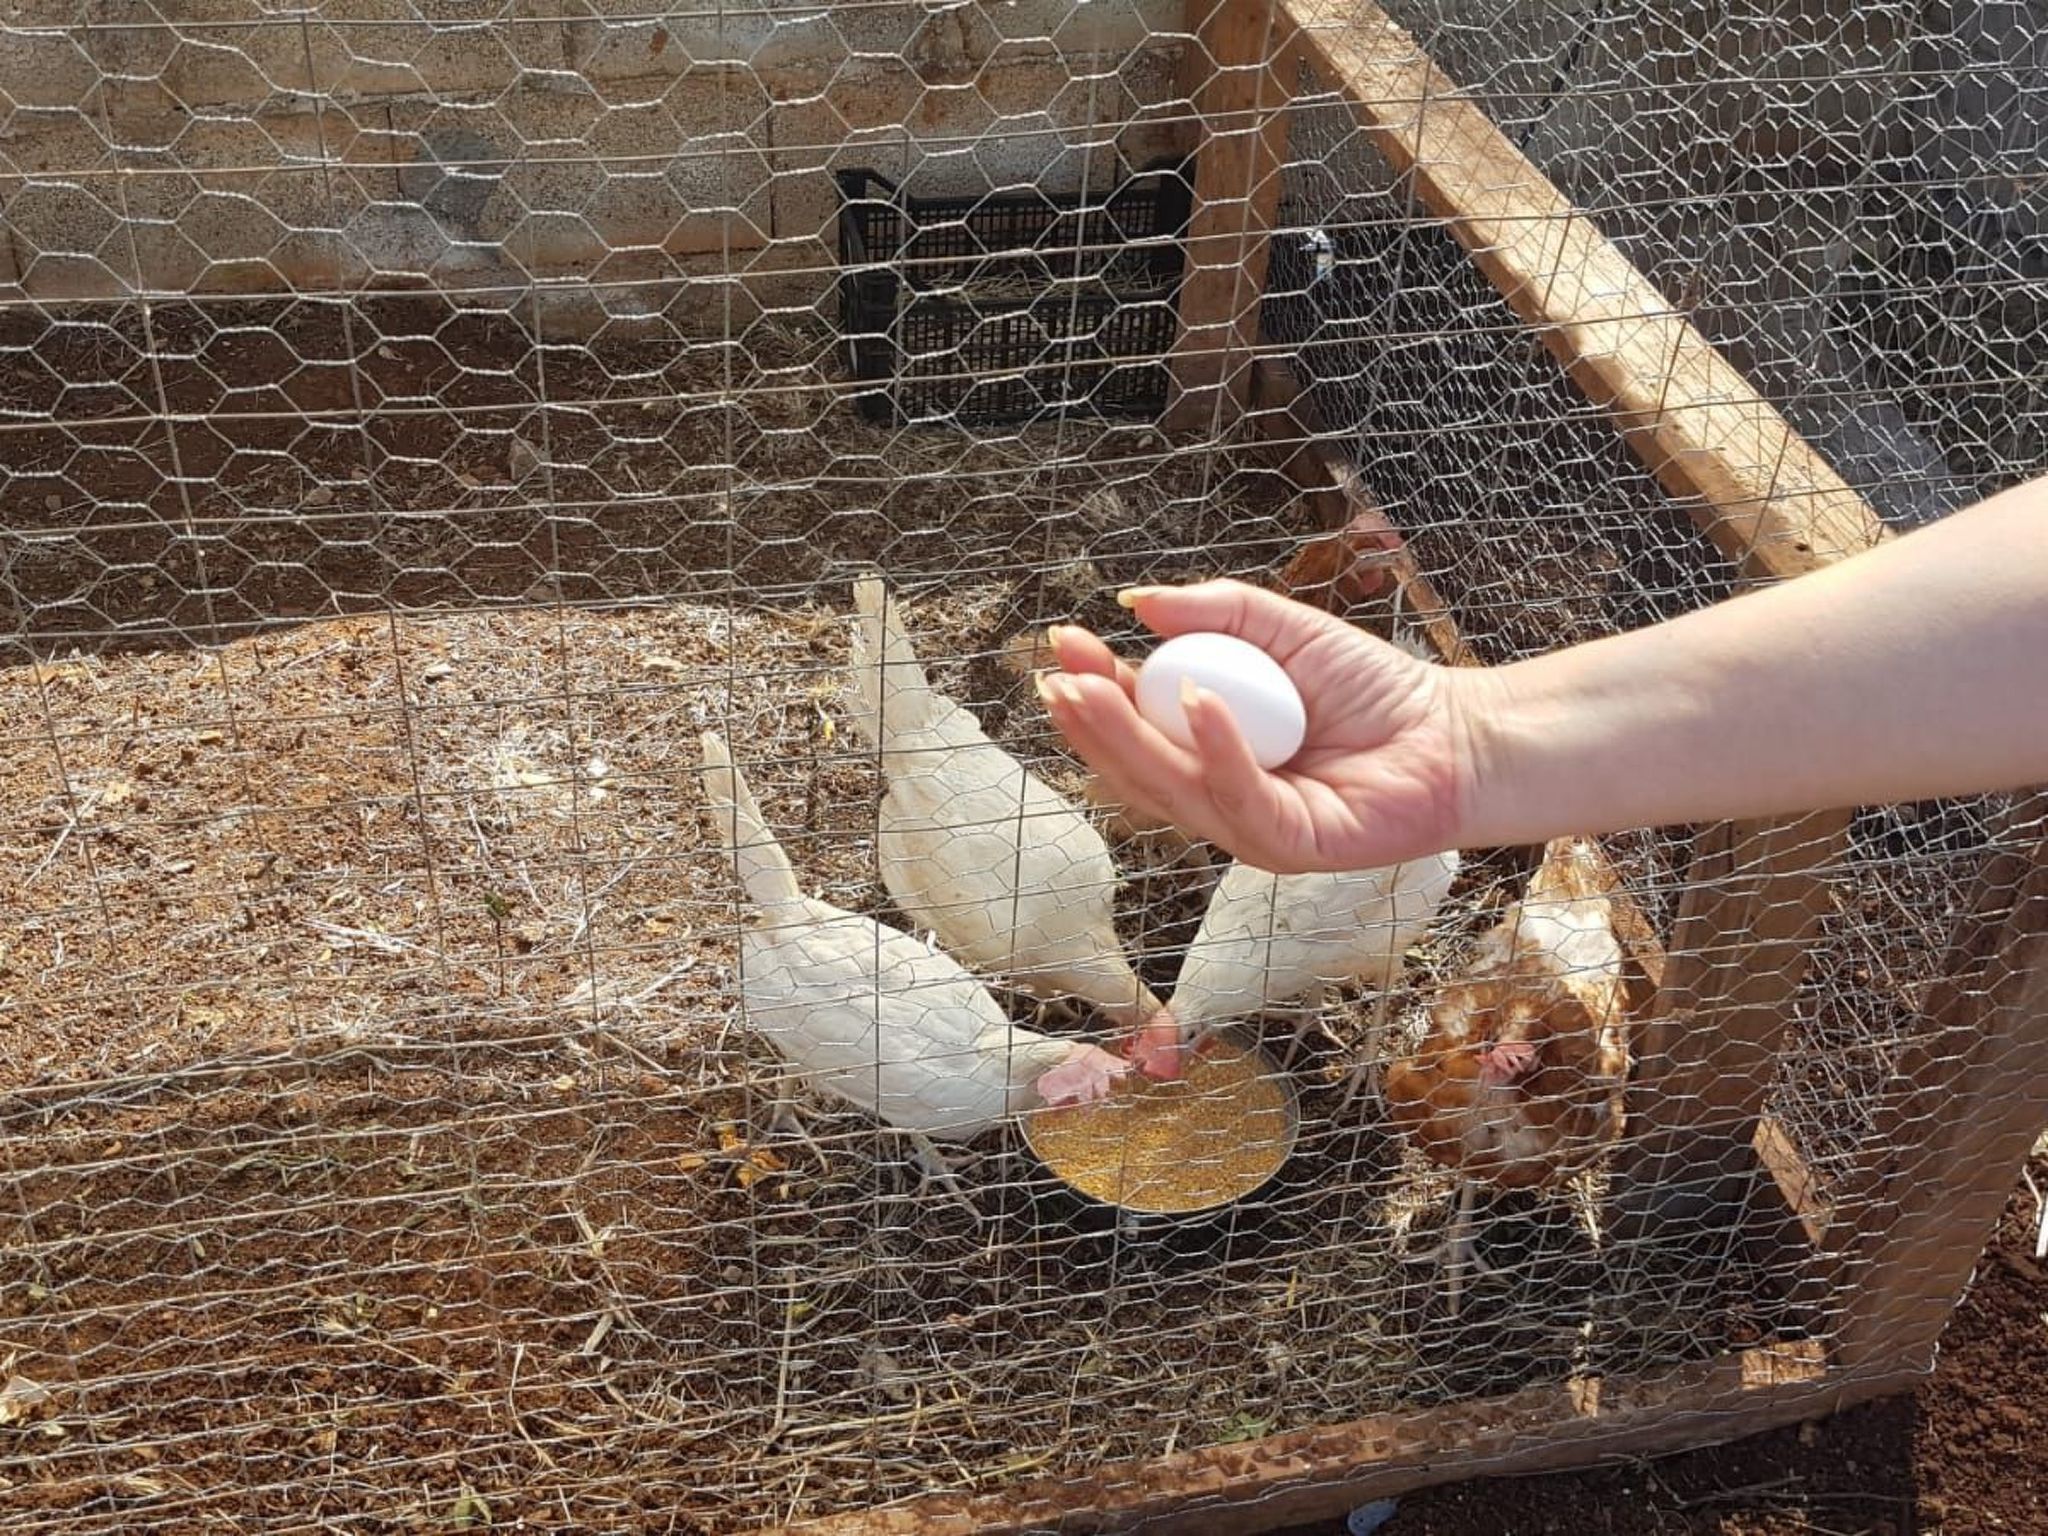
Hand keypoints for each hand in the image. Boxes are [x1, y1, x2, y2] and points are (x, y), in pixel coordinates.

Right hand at [1038, 581, 1473, 873]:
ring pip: (1173, 789)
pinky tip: (1197, 702)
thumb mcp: (1281, 631)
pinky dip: (1216, 750)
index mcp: (1209, 754)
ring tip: (1100, 685)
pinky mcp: (1291, 845)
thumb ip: (1214, 613)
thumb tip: (1135, 601)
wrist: (1456, 733)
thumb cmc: (1373, 688)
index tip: (1063, 645)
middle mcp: (1220, 797)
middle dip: (1093, 721)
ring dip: (1130, 737)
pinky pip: (1240, 798)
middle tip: (1059, 675)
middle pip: (1137, 768)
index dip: (1095, 692)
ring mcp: (1250, 828)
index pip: (1135, 729)